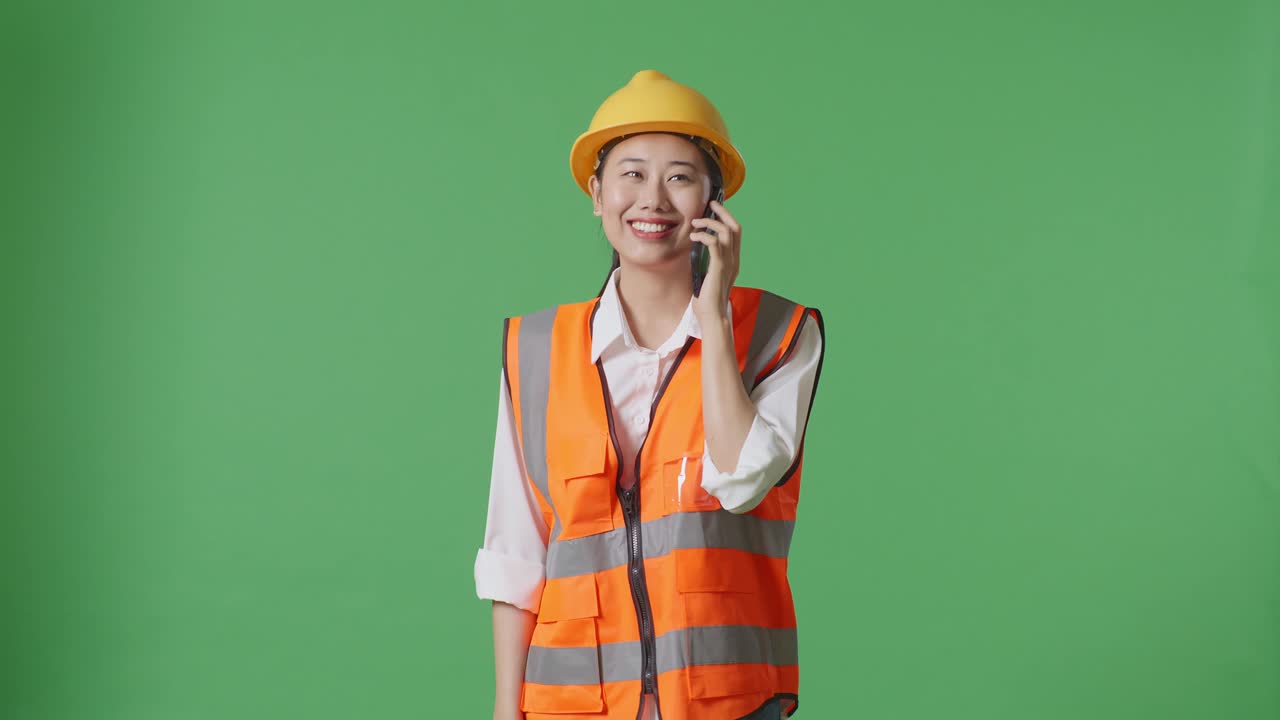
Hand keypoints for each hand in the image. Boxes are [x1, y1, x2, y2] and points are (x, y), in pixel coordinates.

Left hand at [690, 199, 740, 323]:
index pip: (736, 232)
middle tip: (710, 204)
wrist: (712, 316)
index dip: (727, 217)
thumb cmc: (707, 299)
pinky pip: (715, 244)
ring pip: (726, 232)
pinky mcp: (719, 268)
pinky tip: (693, 236)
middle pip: (735, 228)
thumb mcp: (708, 275)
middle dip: (723, 212)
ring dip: (710, 223)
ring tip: (695, 223)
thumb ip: (706, 261)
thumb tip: (695, 248)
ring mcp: (728, 264)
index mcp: (733, 260)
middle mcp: (734, 259)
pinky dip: (704, 236)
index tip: (714, 209)